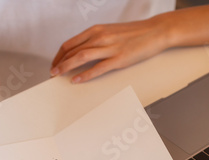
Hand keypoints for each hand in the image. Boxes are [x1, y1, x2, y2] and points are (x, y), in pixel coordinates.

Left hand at [51, 17, 169, 82]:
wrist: (156, 31)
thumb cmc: (135, 33)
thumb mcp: (111, 31)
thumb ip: (97, 40)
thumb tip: (84, 50)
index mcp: (97, 30)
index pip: (70, 43)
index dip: (59, 55)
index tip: (55, 63)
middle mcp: (100, 37)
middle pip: (72, 50)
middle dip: (59, 63)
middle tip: (52, 73)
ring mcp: (109, 48)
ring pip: (80, 57)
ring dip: (66, 67)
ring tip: (57, 76)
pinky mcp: (119, 59)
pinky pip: (98, 68)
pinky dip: (85, 75)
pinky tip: (77, 80)